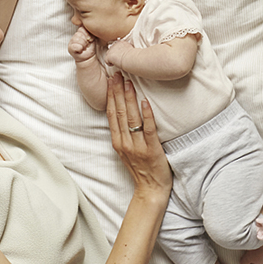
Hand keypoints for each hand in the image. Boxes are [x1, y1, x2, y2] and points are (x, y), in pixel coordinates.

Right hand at [68, 27, 96, 62]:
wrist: (88, 57)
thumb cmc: (89, 48)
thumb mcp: (92, 38)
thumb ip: (90, 33)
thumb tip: (88, 33)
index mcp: (79, 33)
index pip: (81, 28)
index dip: (87, 34)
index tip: (89, 40)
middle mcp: (74, 36)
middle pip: (79, 34)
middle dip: (85, 41)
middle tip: (86, 45)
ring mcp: (71, 42)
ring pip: (77, 40)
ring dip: (83, 45)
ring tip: (84, 48)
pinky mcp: (70, 48)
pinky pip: (76, 46)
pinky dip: (80, 49)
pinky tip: (81, 51)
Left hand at [105, 39, 131, 67]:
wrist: (130, 57)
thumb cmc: (133, 55)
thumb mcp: (131, 49)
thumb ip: (127, 49)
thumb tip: (128, 53)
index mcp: (122, 42)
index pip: (117, 46)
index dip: (118, 51)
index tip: (121, 55)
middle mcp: (115, 45)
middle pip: (112, 49)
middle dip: (114, 54)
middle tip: (118, 59)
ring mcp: (111, 50)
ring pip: (108, 54)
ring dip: (111, 58)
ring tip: (115, 62)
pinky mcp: (108, 56)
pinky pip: (106, 61)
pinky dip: (109, 63)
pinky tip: (113, 65)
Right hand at [106, 73, 171, 197]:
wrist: (151, 190)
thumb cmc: (141, 169)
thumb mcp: (126, 151)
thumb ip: (124, 134)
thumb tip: (124, 113)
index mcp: (117, 142)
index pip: (111, 114)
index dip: (110, 96)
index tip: (110, 79)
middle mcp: (124, 143)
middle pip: (119, 113)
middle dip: (117, 92)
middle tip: (117, 73)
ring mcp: (137, 146)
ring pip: (131, 118)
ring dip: (129, 99)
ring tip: (129, 82)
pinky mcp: (152, 150)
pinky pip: (148, 129)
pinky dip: (146, 115)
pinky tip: (145, 102)